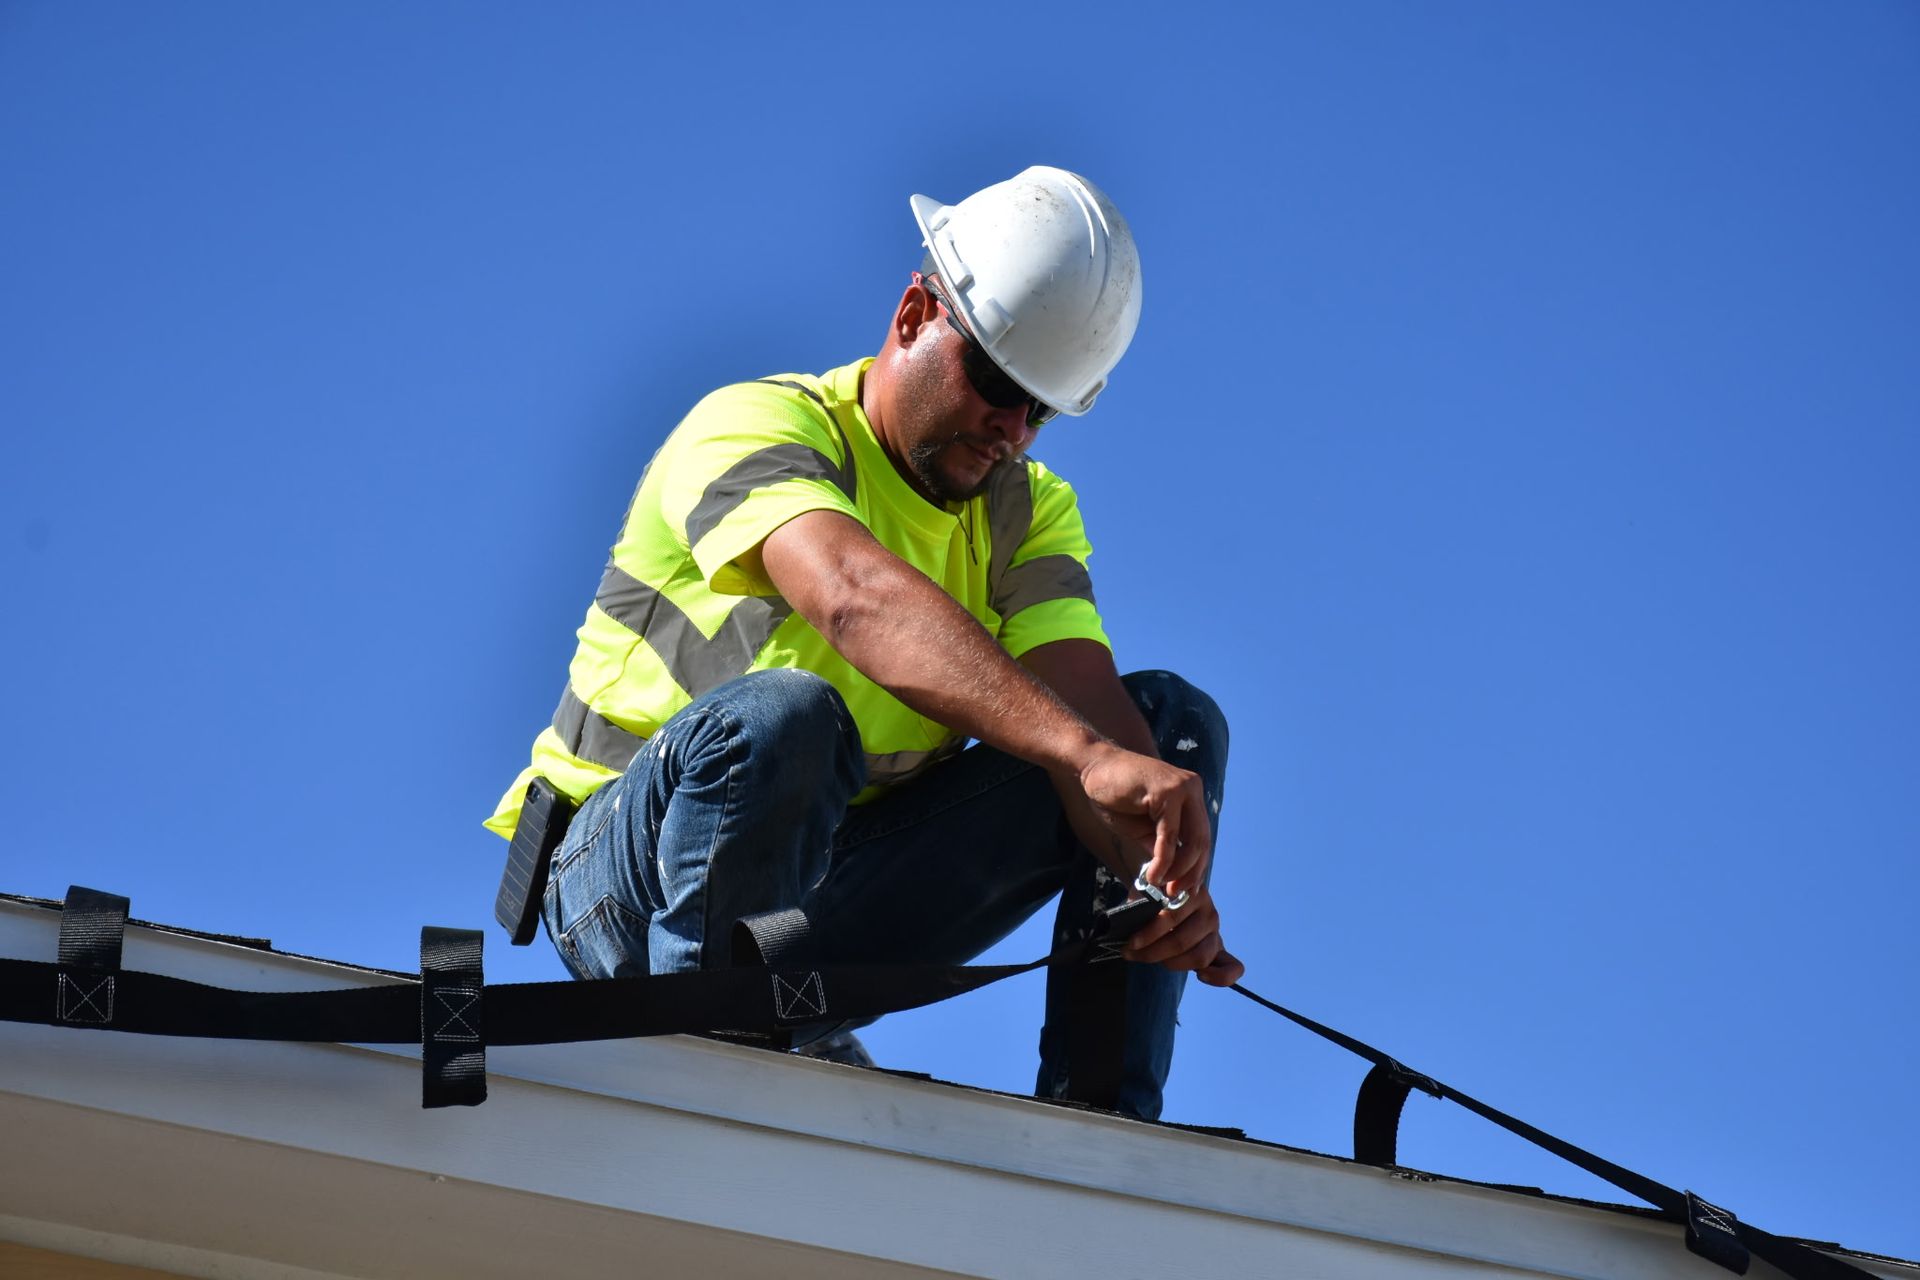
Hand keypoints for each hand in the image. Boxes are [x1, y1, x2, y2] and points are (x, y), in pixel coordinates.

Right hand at [1077, 742, 1211, 896]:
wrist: (1092, 766)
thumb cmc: (1114, 795)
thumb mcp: (1142, 828)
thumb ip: (1160, 847)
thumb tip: (1171, 877)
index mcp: (1189, 797)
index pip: (1201, 838)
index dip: (1195, 868)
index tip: (1184, 891)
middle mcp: (1191, 790)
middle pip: (1202, 842)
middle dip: (1190, 873)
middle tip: (1174, 895)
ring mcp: (1182, 789)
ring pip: (1191, 841)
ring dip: (1177, 870)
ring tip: (1161, 887)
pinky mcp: (1167, 792)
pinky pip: (1170, 835)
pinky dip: (1163, 860)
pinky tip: (1152, 875)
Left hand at [1123, 883, 1242, 985]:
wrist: (1171, 892)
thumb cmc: (1156, 894)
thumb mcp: (1147, 891)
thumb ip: (1141, 902)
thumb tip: (1130, 918)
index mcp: (1192, 892)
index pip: (1171, 918)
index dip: (1149, 934)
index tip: (1130, 943)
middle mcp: (1209, 911)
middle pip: (1182, 941)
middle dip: (1152, 952)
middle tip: (1131, 954)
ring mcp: (1216, 931)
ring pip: (1199, 956)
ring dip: (1172, 964)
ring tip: (1150, 959)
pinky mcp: (1220, 947)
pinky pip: (1232, 967)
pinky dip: (1220, 977)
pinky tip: (1201, 977)